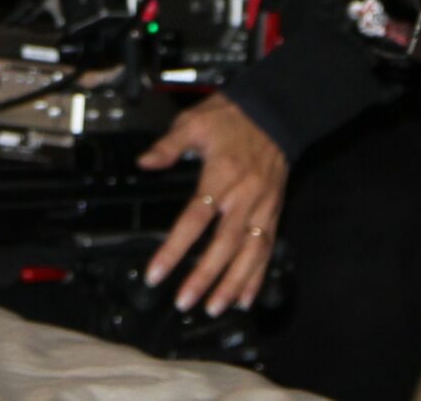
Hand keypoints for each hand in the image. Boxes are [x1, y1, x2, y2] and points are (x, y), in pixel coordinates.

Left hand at [136, 94, 285, 315]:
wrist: (276, 111)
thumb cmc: (234, 117)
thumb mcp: (195, 121)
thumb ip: (168, 145)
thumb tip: (144, 163)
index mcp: (222, 175)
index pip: (195, 218)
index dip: (175, 248)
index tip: (156, 272)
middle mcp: (244, 195)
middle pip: (224, 243)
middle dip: (205, 276)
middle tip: (185, 301)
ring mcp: (262, 206)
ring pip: (250, 252)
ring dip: (233, 283)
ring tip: (214, 307)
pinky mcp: (273, 211)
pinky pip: (267, 247)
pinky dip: (257, 275)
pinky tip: (245, 297)